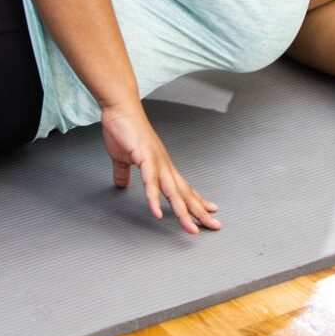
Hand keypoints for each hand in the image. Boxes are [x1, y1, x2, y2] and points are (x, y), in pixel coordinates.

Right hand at [100, 104, 220, 232]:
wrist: (120, 108)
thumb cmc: (124, 129)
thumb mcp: (122, 157)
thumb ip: (124, 173)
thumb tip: (121, 184)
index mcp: (161, 165)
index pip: (183, 188)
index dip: (196, 201)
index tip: (208, 212)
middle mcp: (164, 165)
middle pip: (185, 193)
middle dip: (199, 212)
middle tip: (213, 226)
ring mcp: (156, 162)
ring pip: (173, 192)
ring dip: (182, 211)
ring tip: (190, 227)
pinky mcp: (144, 158)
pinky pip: (150, 182)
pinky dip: (154, 198)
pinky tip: (157, 212)